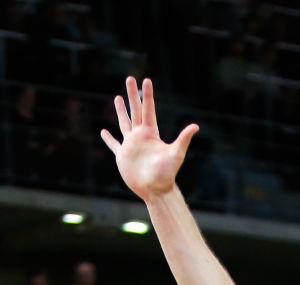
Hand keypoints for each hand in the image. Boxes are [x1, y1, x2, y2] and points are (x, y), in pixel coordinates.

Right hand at [100, 77, 196, 200]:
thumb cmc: (167, 174)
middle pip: (135, 110)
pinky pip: (114, 145)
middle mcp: (140, 136)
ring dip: (121, 111)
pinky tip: (103, 131)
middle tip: (130, 78)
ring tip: (117, 97)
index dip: (147, 95)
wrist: (156, 190)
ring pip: (124, 123)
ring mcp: (131, 145)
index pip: (148, 109)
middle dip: (132, 94)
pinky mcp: (123, 156)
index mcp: (151, 134)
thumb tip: (196, 126)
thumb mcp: (176, 154)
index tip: (146, 80)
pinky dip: (108, 139)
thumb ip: (183, 139)